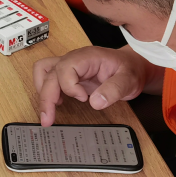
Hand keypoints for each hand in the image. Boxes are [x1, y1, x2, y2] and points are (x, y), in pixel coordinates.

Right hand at [33, 47, 150, 125]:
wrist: (133, 66)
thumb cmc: (130, 70)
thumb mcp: (128, 80)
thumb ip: (114, 90)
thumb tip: (95, 103)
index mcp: (87, 57)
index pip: (65, 68)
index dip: (69, 86)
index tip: (83, 98)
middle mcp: (74, 58)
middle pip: (49, 73)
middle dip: (46, 97)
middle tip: (48, 119)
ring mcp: (70, 64)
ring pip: (42, 70)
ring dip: (42, 91)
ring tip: (49, 110)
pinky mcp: (69, 72)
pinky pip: (47, 75)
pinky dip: (46, 89)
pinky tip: (57, 103)